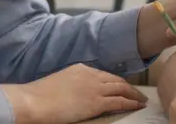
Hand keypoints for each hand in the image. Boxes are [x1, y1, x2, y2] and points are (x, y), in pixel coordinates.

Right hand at [0, 64, 147, 123]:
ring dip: (133, 95)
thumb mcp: (60, 81)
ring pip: (121, 89)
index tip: (123, 86)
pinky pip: (119, 101)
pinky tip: (137, 105)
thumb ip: (72, 83)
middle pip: (116, 80)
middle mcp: (91, 75)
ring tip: (141, 100)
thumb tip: (78, 91)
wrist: (34, 100)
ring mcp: (95, 88)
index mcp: (81, 69)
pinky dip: (130, 103)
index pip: (105, 75)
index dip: (116, 81)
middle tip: (138, 93)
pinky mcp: (96, 102)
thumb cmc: (40, 95)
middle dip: (129, 87)